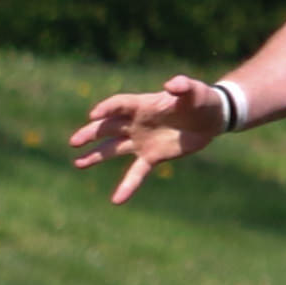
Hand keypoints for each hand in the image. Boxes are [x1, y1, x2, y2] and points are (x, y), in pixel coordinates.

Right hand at [69, 74, 227, 203]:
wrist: (211, 119)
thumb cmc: (201, 99)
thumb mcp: (195, 91)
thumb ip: (183, 86)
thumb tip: (171, 84)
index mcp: (142, 104)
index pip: (119, 105)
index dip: (107, 109)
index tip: (94, 116)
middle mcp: (136, 122)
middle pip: (108, 127)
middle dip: (91, 134)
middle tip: (74, 142)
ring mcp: (142, 141)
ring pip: (113, 149)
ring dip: (95, 156)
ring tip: (78, 163)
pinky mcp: (152, 157)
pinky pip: (136, 173)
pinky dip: (127, 186)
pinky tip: (116, 200)